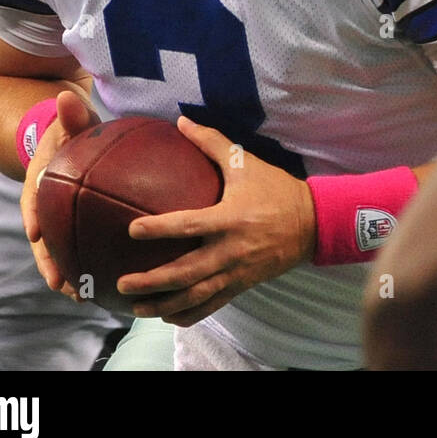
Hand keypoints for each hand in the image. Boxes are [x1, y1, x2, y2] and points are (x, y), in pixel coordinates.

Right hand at [19, 90, 99, 298]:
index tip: (36, 236)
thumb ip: (71, 113)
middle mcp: (47, 204)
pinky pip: (84, 244)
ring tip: (82, 296)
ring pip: (63, 248)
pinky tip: (113, 281)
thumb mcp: (71, 119)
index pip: (32, 202)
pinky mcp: (80, 223)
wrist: (72, 136)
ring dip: (70, 272)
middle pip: (45, 238)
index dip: (33, 218)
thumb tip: (66, 96)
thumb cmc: (73, 128)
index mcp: (40, 181)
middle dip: (50, 263)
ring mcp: (62, 217)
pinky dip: (94, 261)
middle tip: (62, 285)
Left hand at [117, 116, 316, 326]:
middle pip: (186, 272)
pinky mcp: (243, 284)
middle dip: (152, 281)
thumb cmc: (277, 189)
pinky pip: (212, 304)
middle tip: (123, 283)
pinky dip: (189, 313)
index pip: (188, 226)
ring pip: (196, 295)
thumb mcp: (246, 163)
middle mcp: (230, 250)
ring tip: (136, 306)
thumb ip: (213, 143)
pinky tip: (167, 315)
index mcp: (230, 219)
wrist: (313, 222)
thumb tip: (181, 122)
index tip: (132, 231)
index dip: (159, 229)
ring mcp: (237, 271)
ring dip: (164, 303)